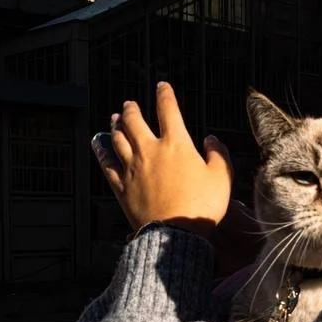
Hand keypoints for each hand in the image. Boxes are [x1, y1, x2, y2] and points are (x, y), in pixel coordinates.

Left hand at [93, 82, 232, 239]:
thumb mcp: (222, 177)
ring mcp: (132, 168)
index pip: (168, 110)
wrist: (175, 234)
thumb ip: (218, 154)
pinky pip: (107, 164)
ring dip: (116, 126)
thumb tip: (211, 140)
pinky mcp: (122, 186)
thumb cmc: (202, 206)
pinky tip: (99, 145)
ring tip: (114, 119)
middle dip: (131, 109)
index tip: (162, 86)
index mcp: (176, 144)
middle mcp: (150, 150)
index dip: (165, 95)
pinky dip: (102, 152)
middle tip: (129, 104)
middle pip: (135, 122)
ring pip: (118, 139)